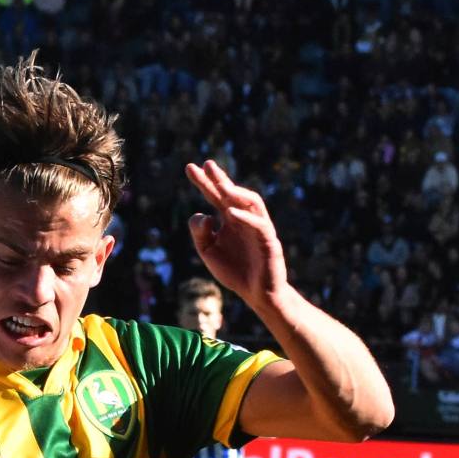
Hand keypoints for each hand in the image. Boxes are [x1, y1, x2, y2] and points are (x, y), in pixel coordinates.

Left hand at [185, 160, 287, 307]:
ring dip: (236, 193)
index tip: (189, 167)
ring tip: (221, 186)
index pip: (214, 196)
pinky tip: (230, 213)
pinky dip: (245, 218)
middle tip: (207, 164)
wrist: (257, 293)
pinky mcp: (269, 241)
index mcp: (229, 219)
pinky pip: (259, 225)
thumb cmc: (234, 271)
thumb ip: (200, 232)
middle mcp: (244, 218)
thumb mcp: (208, 251)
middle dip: (220, 179)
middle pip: (232, 194)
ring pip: (251, 203)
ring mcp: (258, 228)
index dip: (203, 182)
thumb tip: (202, 213)